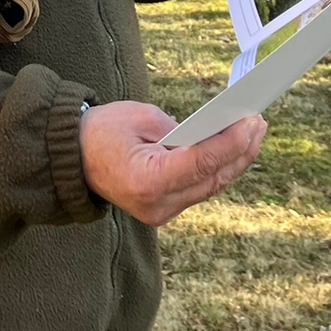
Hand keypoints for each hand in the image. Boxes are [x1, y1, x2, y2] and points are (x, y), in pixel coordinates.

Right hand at [77, 100, 266, 225]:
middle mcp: (158, 205)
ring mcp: (161, 213)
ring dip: (234, 160)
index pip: (201, 163)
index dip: (230, 142)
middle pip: (212, 179)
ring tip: (254, 133)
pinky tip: (233, 149)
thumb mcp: (141, 118)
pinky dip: (217, 168)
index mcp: (147, 181)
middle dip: (240, 150)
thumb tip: (216, 133)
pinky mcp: (164, 210)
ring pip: (210, 187)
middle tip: (259, 122)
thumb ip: (179, 130)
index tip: (250, 121)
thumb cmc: (103, 131)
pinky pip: (199, 189)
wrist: (72, 158)